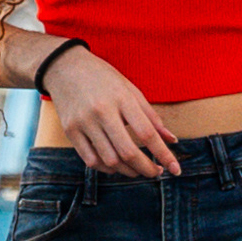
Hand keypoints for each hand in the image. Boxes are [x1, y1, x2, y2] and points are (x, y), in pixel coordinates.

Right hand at [40, 44, 180, 176]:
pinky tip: (117, 166)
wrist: (65, 67)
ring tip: (138, 169)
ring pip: (110, 160)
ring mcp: (84, 123)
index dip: (164, 154)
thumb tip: (172, 141)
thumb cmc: (104, 79)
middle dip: (147, 168)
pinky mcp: (70, 131)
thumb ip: (152, 117)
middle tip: (156, 173)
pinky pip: (91, 160)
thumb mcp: (131, 90)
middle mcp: (102, 111)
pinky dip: (107, 168)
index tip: (176, 169)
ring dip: (128, 171)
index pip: (147, 133)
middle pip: (128, 151)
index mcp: (122, 98)